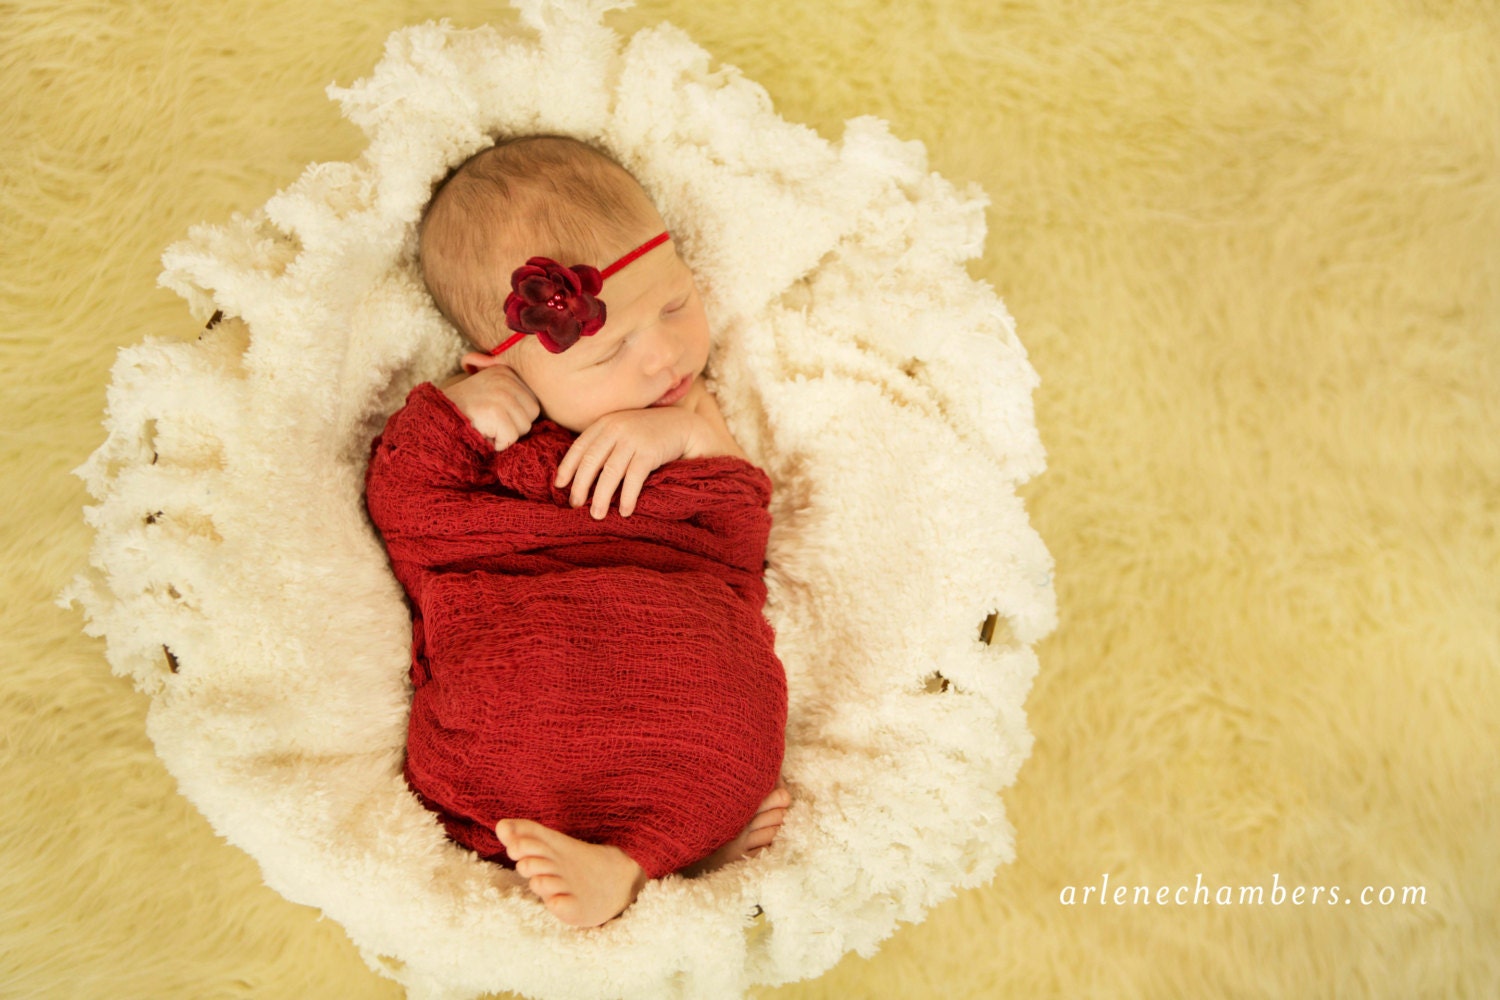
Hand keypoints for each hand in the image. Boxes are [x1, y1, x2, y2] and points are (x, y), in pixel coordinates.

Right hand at [440, 365, 539, 451]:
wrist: (434, 420)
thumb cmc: (464, 411)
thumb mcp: (489, 390)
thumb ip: (512, 390)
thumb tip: (546, 394)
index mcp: (507, 371)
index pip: (532, 402)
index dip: (515, 416)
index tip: (493, 413)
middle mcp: (506, 378)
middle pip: (532, 414)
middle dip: (514, 425)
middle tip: (489, 422)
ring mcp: (501, 394)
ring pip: (524, 428)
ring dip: (505, 435)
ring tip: (484, 426)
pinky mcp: (495, 412)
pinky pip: (511, 438)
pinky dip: (497, 444)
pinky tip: (481, 433)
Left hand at [554, 407, 700, 517]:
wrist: (684, 426)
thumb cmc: (649, 434)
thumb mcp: (623, 430)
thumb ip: (605, 443)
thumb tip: (581, 474)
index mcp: (605, 423)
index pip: (579, 447)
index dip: (567, 467)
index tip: (559, 486)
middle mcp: (616, 428)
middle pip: (591, 461)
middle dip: (580, 485)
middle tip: (575, 505)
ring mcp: (633, 439)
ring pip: (610, 472)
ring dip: (601, 496)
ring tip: (597, 515)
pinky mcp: (650, 451)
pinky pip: (633, 478)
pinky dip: (627, 497)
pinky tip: (625, 511)